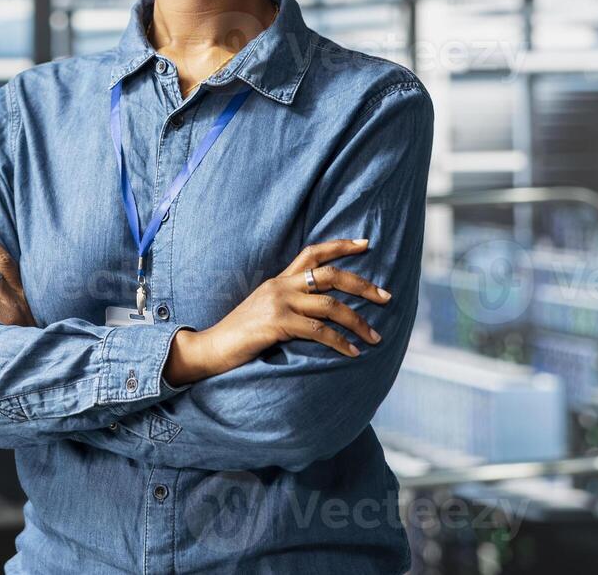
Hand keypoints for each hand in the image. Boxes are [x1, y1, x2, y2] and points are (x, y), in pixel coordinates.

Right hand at [164, 238, 391, 385]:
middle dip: (363, 285)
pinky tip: (352, 353)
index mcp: (278, 280)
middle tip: (386, 297)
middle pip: (330, 276)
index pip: (313, 253)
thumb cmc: (239, 335)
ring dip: (358, 322)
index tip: (366, 244)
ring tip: (375, 337)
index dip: (341, 246)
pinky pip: (318, 331)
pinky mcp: (277, 323)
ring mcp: (278, 303)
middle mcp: (280, 286)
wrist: (211, 348)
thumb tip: (318, 312)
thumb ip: (287, 305)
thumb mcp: (264, 311)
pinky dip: (340, 342)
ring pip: (330, 305)